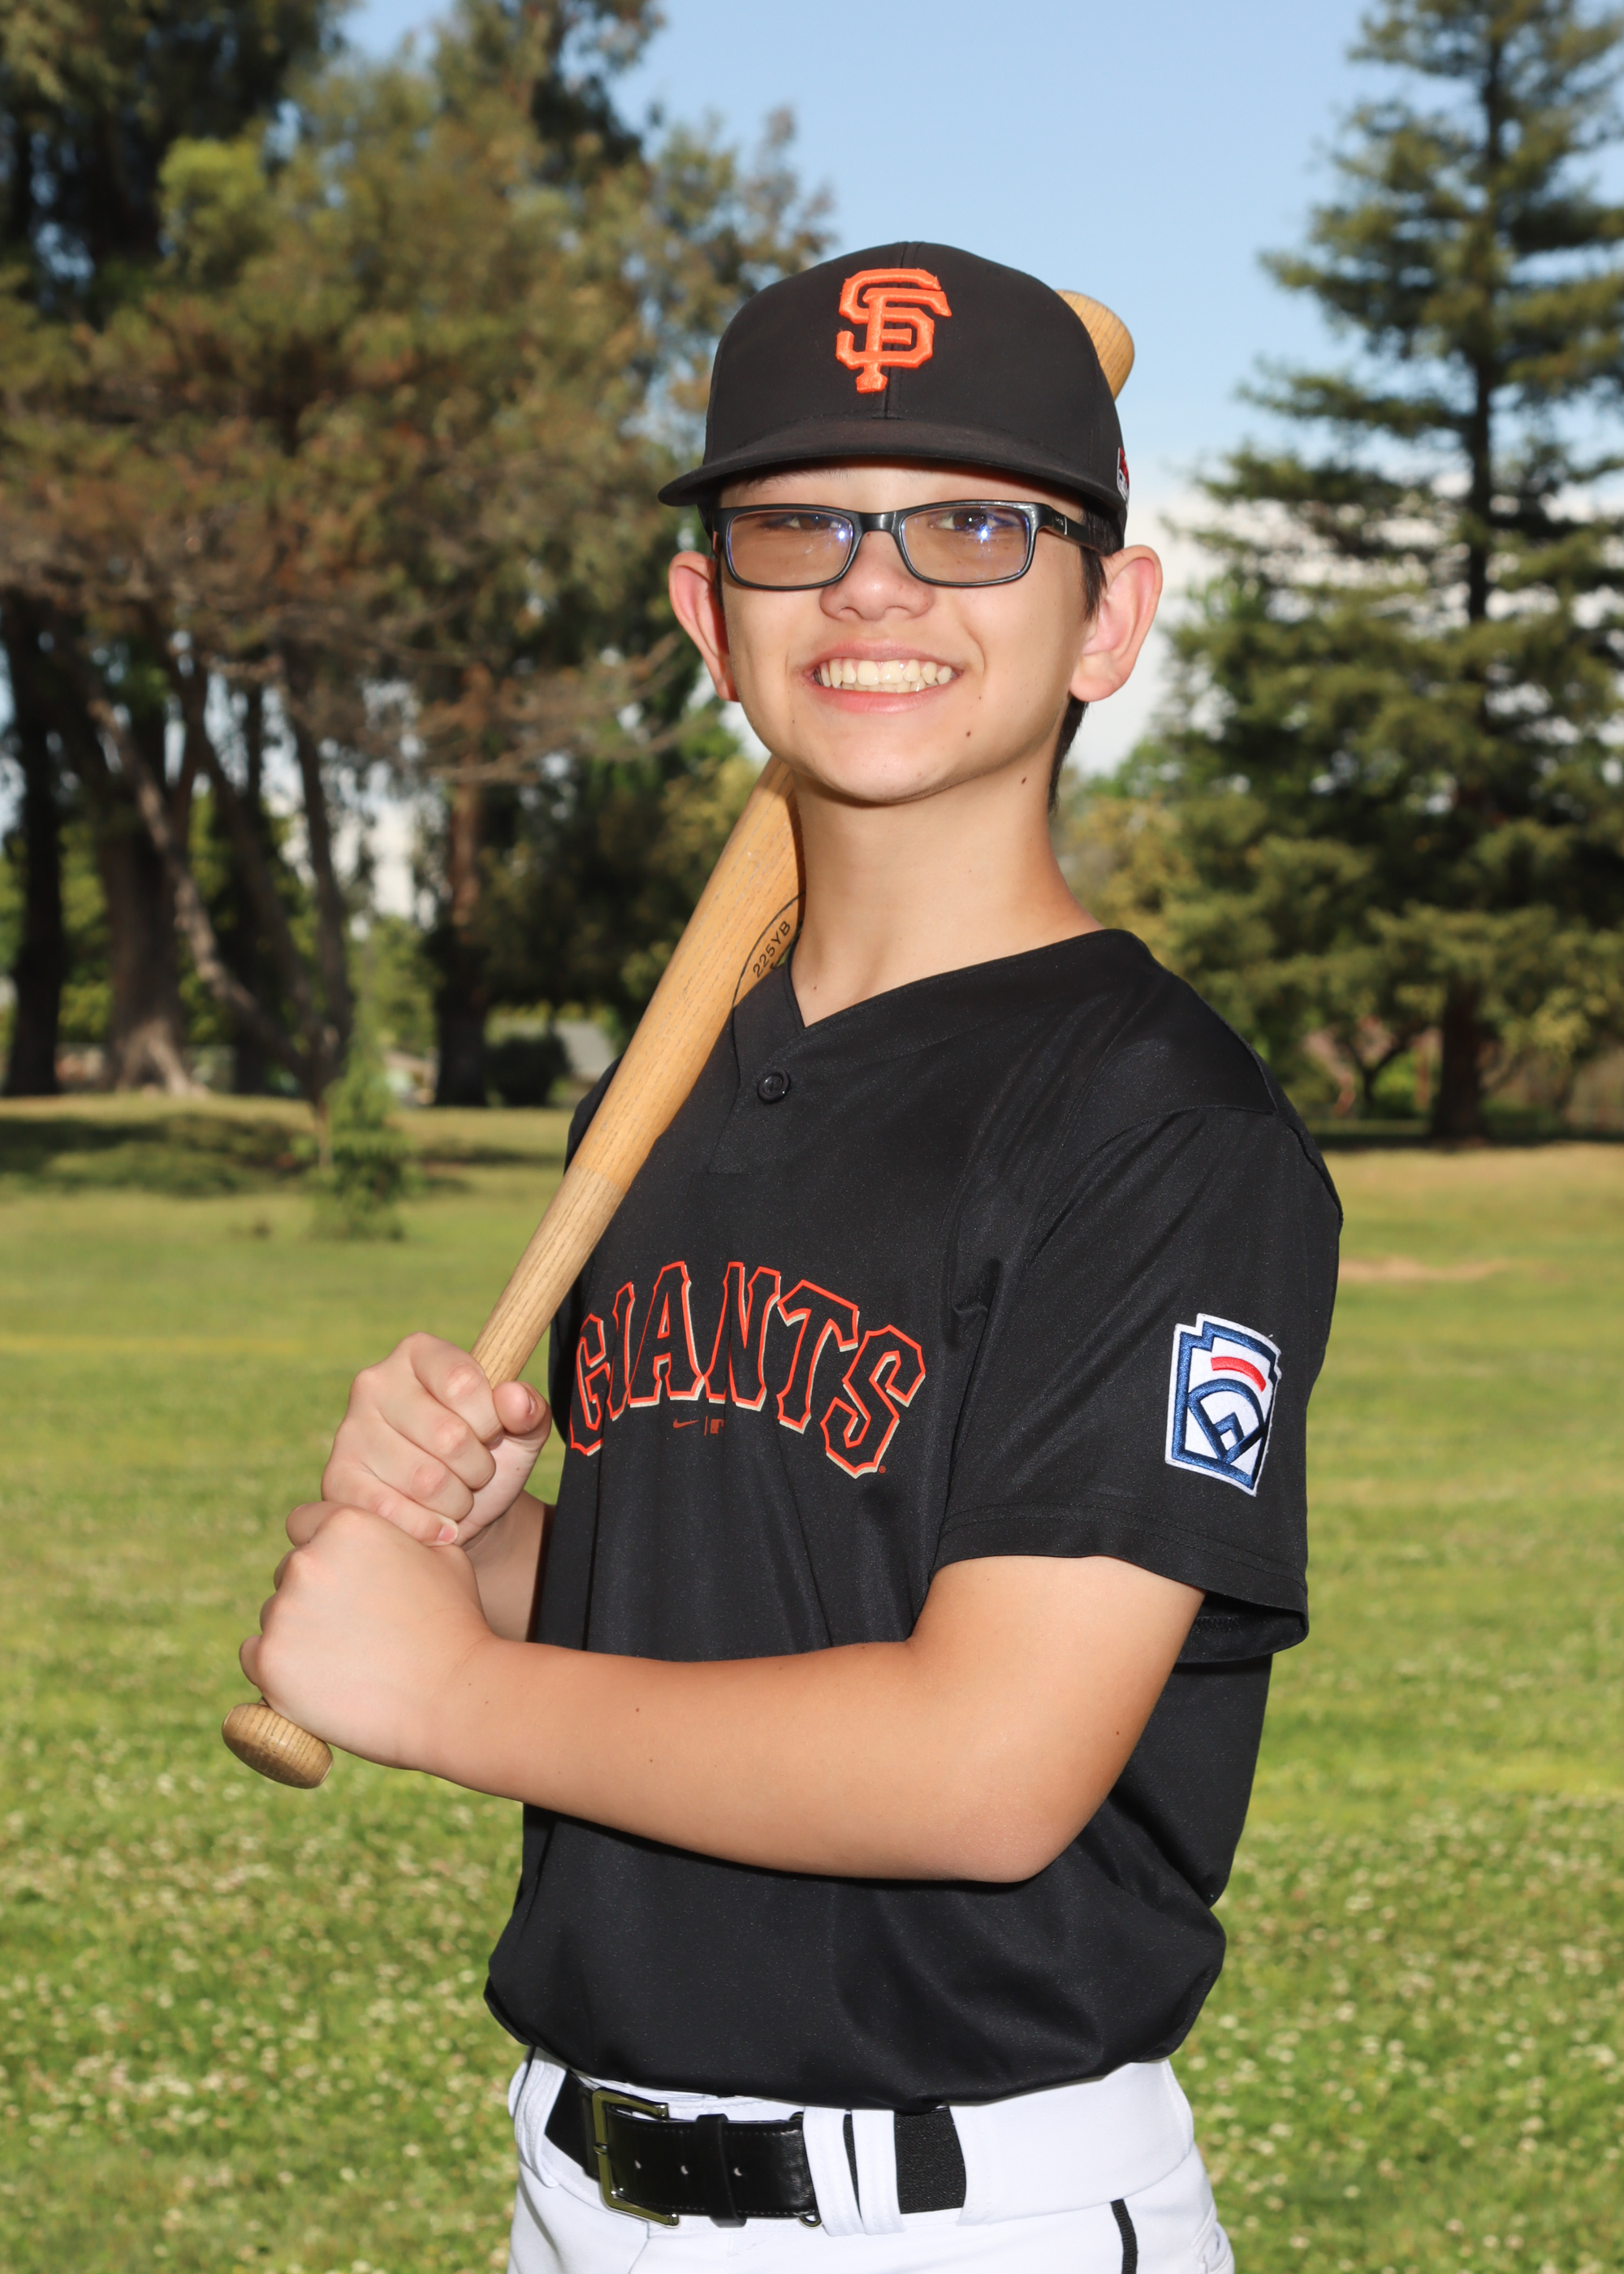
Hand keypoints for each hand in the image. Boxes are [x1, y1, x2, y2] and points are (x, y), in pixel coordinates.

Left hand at [241, 1505, 495, 1770]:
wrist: (451, 1695)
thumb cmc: (454, 1625)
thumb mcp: (442, 1556)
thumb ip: (401, 1536)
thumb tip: (389, 1535)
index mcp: (346, 1525)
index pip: (304, 1522)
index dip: (323, 1550)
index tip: (341, 1578)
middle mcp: (306, 1561)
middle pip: (288, 1573)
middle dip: (312, 1594)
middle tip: (352, 1629)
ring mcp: (283, 1612)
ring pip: (274, 1616)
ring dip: (298, 1632)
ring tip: (346, 1661)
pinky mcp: (268, 1661)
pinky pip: (256, 1656)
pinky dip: (279, 1668)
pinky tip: (318, 1680)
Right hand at [316, 1333, 550, 1549]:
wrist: (456, 1511)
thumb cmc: (486, 1456)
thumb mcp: (520, 1431)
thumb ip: (529, 1409)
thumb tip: (514, 1398)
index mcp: (418, 1353)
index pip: (463, 1382)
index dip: (490, 1421)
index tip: (491, 1433)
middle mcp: (374, 1382)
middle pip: (448, 1435)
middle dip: (477, 1467)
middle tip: (475, 1473)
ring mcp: (350, 1431)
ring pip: (424, 1480)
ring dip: (456, 1501)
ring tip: (456, 1497)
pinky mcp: (337, 1479)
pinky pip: (391, 1511)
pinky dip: (428, 1527)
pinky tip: (437, 1524)